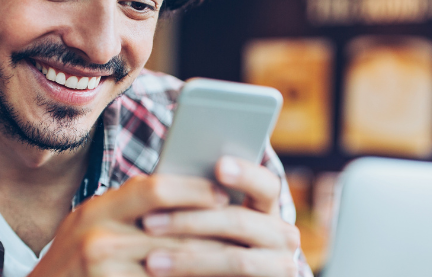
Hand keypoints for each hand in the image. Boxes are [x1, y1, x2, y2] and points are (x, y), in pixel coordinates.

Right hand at [28, 174, 230, 276]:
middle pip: (172, 230)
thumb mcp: (94, 225)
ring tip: (239, 261)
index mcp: (97, 209)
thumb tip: (189, 189)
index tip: (225, 195)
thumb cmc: (77, 262)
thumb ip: (132, 209)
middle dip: (214, 233)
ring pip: (174, 262)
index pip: (154, 188)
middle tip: (247, 234)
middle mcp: (97, 235)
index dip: (194, 190)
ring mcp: (101, 268)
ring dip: (211, 263)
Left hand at [141, 156, 301, 276]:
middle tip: (148, 223)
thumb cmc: (211, 243)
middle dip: (190, 220)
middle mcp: (283, 235)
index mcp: (269, 207)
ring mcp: (280, 265)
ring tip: (151, 261)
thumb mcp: (214, 221)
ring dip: (188, 259)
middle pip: (239, 221)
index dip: (245, 174)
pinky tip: (166, 275)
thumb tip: (167, 179)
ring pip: (235, 258)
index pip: (265, 184)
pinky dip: (196, 276)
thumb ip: (204, 201)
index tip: (218, 165)